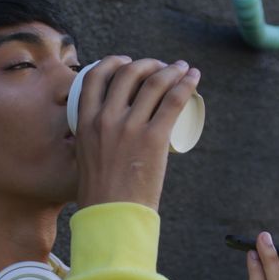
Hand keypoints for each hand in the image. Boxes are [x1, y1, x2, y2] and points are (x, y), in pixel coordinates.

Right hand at [74, 56, 199, 210]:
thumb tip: (99, 138)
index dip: (112, 62)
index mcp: (85, 121)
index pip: (94, 76)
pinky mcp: (154, 138)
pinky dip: (186, 83)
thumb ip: (89, 143)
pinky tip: (193, 76)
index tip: (126, 62)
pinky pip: (173, 101)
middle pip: (128, 73)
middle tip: (160, 67)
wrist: (112, 217)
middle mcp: (106, 118)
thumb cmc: (100, 194)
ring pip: (154, 83)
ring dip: (170, 69)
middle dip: (147, 63)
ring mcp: (130, 127)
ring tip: (180, 69)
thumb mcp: (85, 158)